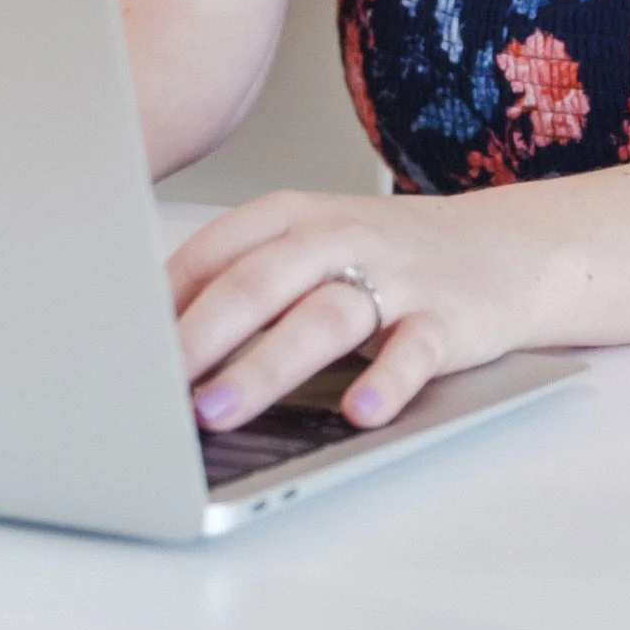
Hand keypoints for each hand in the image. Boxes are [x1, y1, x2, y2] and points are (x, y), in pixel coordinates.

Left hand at [171, 185, 557, 432]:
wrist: (511, 249)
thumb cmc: (388, 256)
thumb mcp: (312, 246)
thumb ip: (243, 278)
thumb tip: (149, 339)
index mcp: (296, 215)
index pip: (215, 250)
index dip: (164, 300)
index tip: (118, 347)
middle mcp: (340, 237)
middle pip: (259, 282)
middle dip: (201, 336)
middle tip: (154, 385)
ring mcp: (396, 277)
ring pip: (323, 318)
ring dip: (265, 366)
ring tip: (219, 410)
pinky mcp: (448, 320)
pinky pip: (413, 352)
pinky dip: (386, 383)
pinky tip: (359, 413)